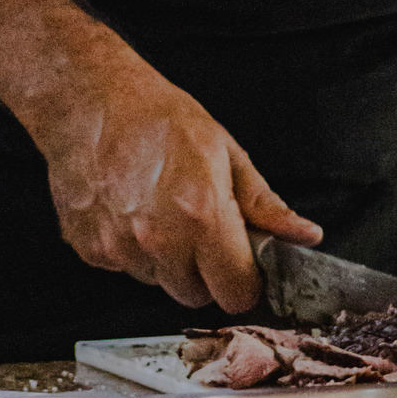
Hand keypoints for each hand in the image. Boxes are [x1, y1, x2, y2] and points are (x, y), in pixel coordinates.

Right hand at [30, 44, 321, 313]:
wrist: (91, 102)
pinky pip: (125, 269)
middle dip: (206, 272)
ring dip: (167, 261)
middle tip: (200, 228)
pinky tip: (130, 210)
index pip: (237, 293)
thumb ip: (266, 205)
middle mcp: (160, 241)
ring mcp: (120, 249)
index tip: (242, 262)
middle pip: (197, 296)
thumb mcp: (226, 151)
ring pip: (159, 283)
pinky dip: (131, 250)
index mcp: (203, 216)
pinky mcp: (91, 251)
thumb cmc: (158, 118)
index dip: (244, 279)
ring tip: (160, 210)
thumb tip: (305, 234)